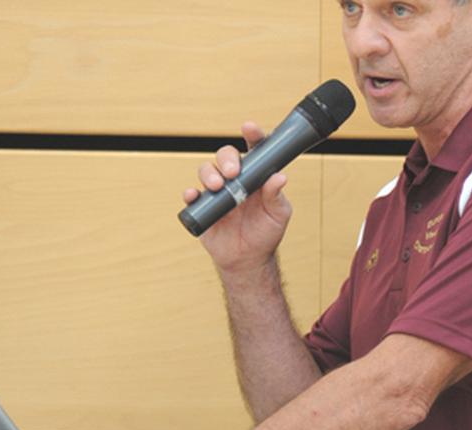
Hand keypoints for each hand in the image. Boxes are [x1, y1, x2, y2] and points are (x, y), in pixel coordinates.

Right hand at [183, 121, 292, 273]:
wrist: (248, 260)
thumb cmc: (266, 233)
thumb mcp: (278, 214)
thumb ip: (276, 196)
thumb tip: (279, 177)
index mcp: (256, 177)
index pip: (254, 151)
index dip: (252, 136)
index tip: (249, 128)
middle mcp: (235, 180)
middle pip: (226, 157)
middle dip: (227, 158)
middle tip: (232, 172)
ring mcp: (217, 192)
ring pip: (206, 171)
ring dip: (209, 173)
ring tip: (217, 186)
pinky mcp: (203, 207)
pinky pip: (192, 196)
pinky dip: (191, 193)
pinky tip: (194, 195)